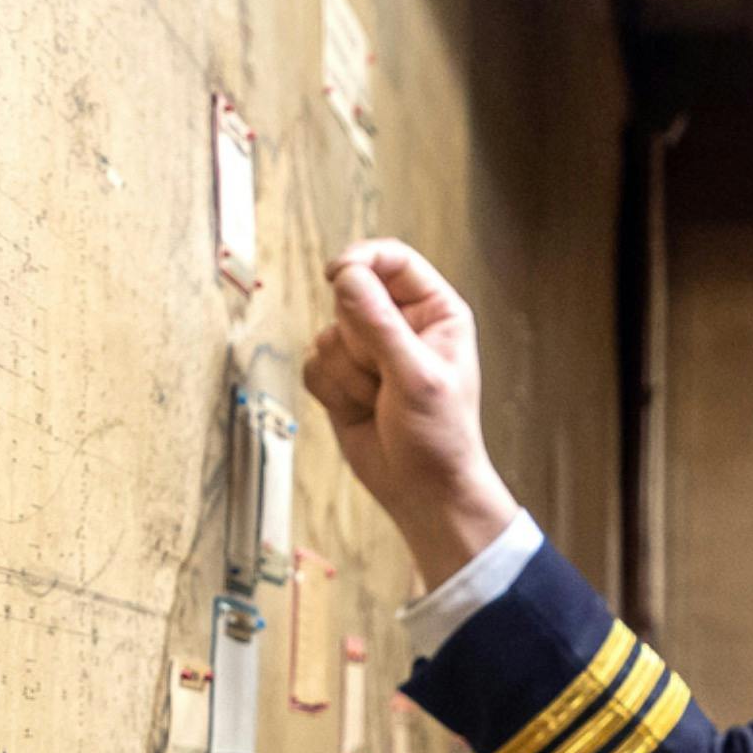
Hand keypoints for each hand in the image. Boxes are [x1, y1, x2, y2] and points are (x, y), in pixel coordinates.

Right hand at [304, 238, 522, 584]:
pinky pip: (312, 365)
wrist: (423, 492)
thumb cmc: (439, 437)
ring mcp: (367, 351)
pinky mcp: (341, 378)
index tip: (337, 274)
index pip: (391, 260)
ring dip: (348, 375)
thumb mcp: (416, 376)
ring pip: (326, 335)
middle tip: (387, 377)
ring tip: (380, 401)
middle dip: (359, 342)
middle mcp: (400, 323)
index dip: (361, 260)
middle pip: (349, 297)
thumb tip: (345, 276)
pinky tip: (360, 412)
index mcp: (435, 310)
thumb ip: (379, 324)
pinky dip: (332, 392)